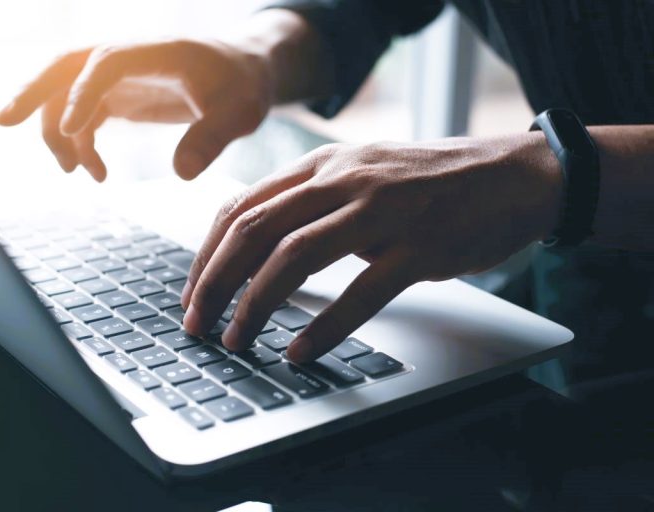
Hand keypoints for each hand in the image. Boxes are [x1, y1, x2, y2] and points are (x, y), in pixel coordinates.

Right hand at [0, 39, 272, 180]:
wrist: (243, 73)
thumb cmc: (243, 86)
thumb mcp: (240, 112)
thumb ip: (213, 137)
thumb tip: (182, 174)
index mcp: (155, 50)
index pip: (107, 61)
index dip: (83, 91)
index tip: (72, 129)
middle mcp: (127, 57)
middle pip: (65, 65)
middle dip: (32, 91)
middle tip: (2, 122)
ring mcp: (117, 76)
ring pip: (65, 93)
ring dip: (59, 132)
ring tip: (78, 172)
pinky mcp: (117, 95)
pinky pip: (82, 115)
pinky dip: (78, 143)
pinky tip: (95, 172)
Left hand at [181, 134, 561, 361]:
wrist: (511, 175)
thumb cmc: (429, 182)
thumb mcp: (360, 174)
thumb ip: (311, 201)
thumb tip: (257, 246)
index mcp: (323, 165)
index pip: (242, 206)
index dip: (207, 255)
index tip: (192, 293)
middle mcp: (344, 180)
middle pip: (256, 231)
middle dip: (215, 283)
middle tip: (198, 324)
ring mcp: (382, 211)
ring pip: (295, 257)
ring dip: (255, 305)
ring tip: (238, 341)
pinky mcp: (420, 247)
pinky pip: (360, 292)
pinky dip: (324, 327)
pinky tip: (301, 352)